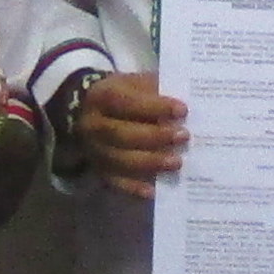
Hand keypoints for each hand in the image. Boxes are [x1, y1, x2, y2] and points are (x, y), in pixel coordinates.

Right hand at [77, 72, 188, 191]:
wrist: (89, 112)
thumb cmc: (123, 95)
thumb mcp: (135, 83)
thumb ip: (155, 91)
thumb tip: (183, 108)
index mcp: (101, 97)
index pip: (126, 103)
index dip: (154, 107)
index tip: (182, 110)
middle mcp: (92, 125)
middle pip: (122, 134)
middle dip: (155, 137)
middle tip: (184, 137)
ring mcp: (93, 150)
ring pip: (120, 160)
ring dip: (151, 162)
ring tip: (177, 162)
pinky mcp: (98, 170)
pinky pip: (115, 182)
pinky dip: (134, 188)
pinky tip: (154, 190)